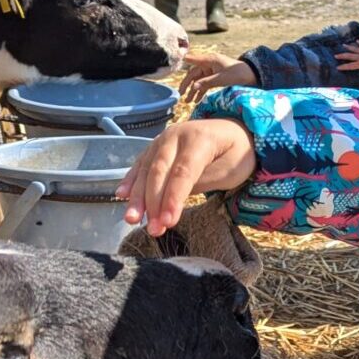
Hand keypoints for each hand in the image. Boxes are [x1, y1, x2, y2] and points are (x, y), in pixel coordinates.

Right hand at [117, 119, 255, 234]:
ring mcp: (162, 140)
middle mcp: (176, 136)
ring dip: (138, 196)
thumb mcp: (232, 168)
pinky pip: (140, 164)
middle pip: (159, 171)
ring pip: (146, 169)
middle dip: (154, 203)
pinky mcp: (155, 147)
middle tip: (154, 229)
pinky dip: (131, 180)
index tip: (168, 221)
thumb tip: (177, 195)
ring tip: (132, 219)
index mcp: (199, 139)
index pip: (183, 172)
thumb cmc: (236, 153)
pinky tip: (121, 196)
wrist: (233, 129)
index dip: (173, 198)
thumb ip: (206, 179)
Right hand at [179, 49, 255, 101]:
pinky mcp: (216, 78)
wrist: (253, 76)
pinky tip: (196, 100)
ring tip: (188, 101)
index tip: (174, 61)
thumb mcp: (222, 79)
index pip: (193, 60)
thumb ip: (207, 82)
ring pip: (199, 81)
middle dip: (187, 84)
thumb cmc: (239, 74)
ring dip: (193, 91)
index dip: (183, 61)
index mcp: (210, 60)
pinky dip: (201, 92)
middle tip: (181, 94)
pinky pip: (205, 85)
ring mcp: (212, 71)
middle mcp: (209, 64)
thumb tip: (193, 87)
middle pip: (194, 74)